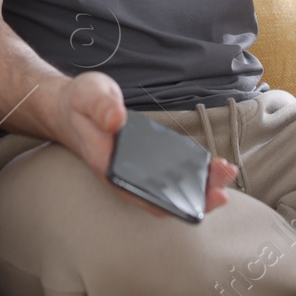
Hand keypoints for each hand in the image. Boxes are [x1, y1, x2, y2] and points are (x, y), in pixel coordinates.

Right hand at [46, 72, 237, 217]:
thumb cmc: (80, 104)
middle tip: (227, 175)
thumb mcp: (88, 94)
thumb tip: (117, 119)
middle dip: (199, 193)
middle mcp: (125, 178)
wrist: (69, 108)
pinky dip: (191, 174)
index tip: (203, 195)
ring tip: (226, 170)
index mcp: (110, 169)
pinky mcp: (143, 162)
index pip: (146, 196)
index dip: (176, 201)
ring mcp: (135, 172)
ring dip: (200, 185)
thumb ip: (101, 106)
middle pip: (165, 199)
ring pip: (170, 190)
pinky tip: (210, 165)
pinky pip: (169, 176)